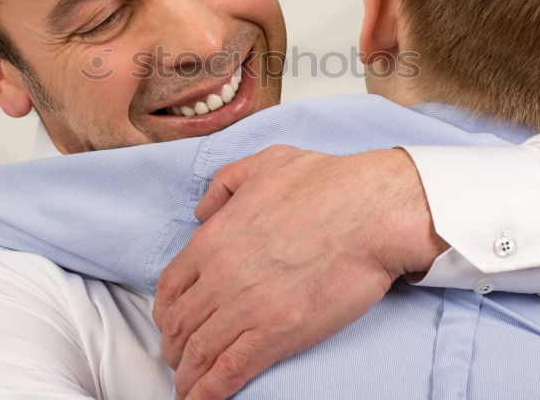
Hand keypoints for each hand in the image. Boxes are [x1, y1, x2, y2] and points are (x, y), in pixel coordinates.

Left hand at [152, 144, 446, 399]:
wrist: (372, 210)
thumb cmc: (328, 182)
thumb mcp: (265, 163)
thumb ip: (224, 184)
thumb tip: (202, 210)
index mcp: (214, 238)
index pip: (170, 286)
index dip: (167, 310)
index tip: (171, 322)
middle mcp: (220, 275)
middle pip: (179, 324)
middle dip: (174, 346)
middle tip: (179, 358)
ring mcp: (246, 307)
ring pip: (199, 352)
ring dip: (188, 374)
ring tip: (188, 387)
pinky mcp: (276, 333)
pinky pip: (229, 370)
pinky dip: (208, 391)